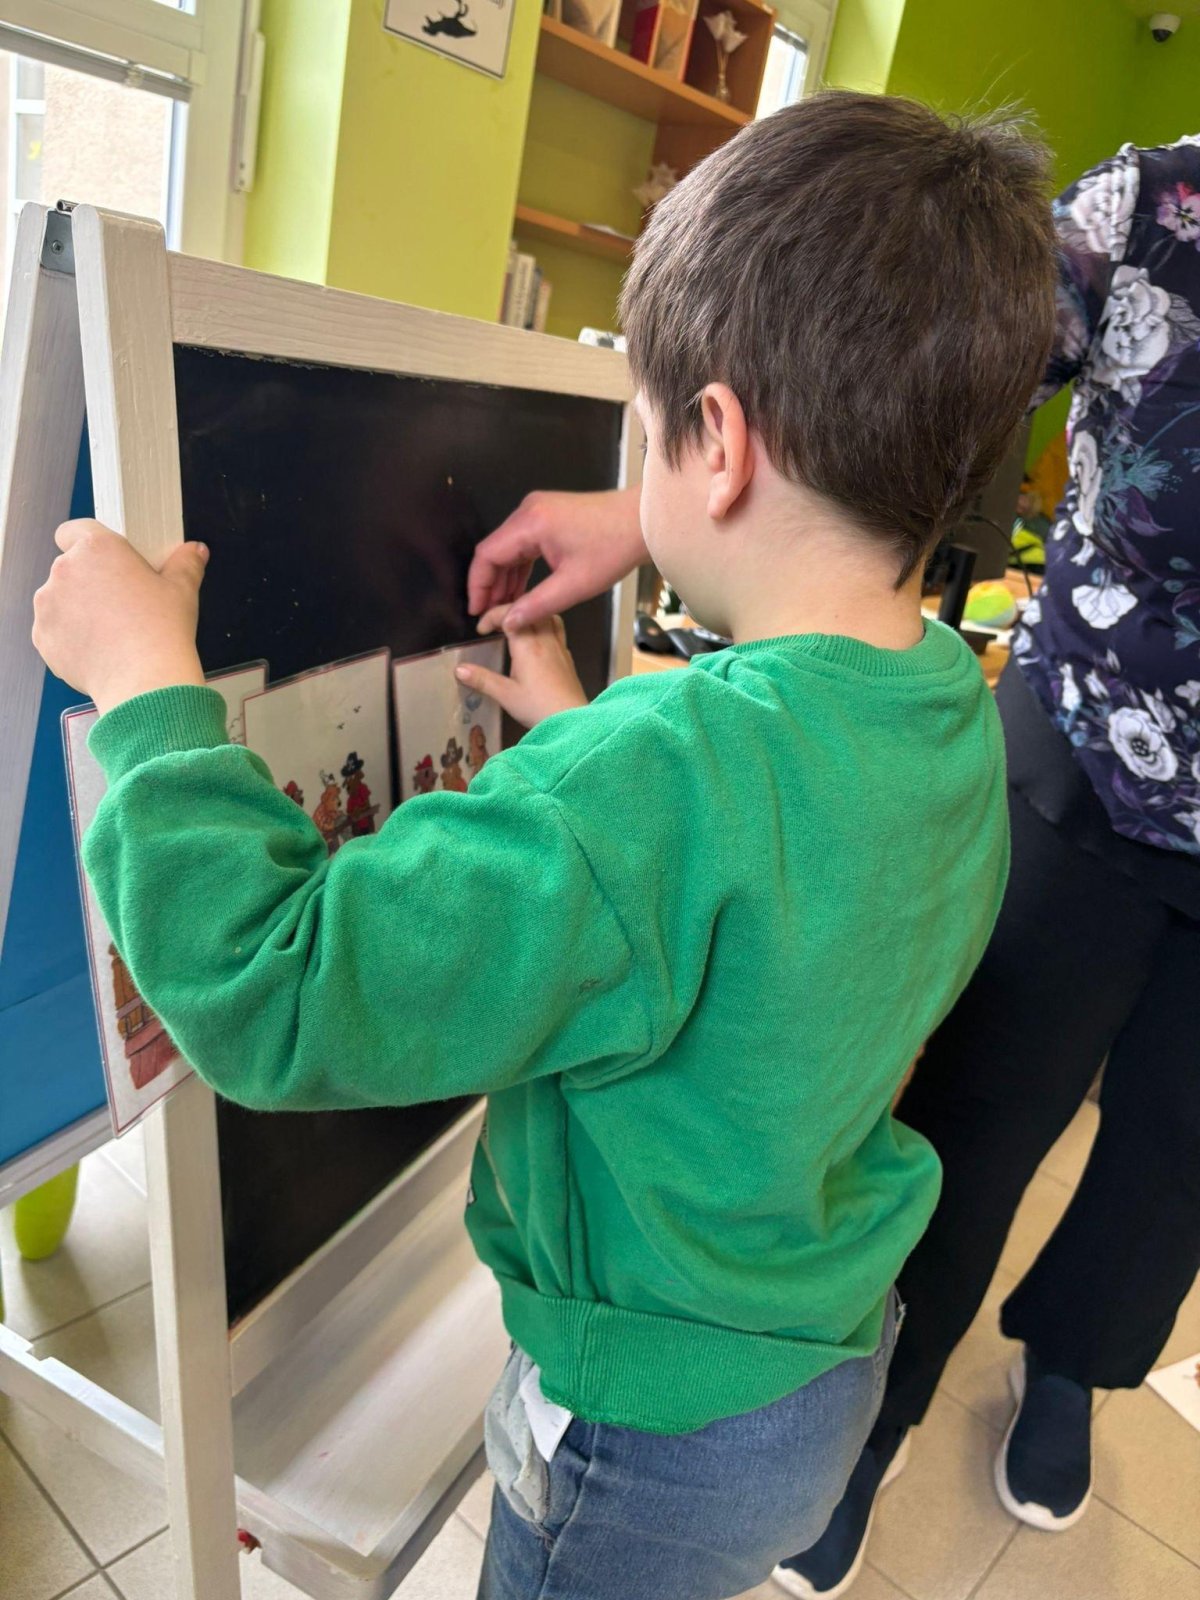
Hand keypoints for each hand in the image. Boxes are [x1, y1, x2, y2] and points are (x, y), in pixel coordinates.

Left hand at [33, 520, 207, 714]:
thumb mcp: (182, 591)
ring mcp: (48, 605)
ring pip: (59, 600)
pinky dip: (70, 638)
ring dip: (77, 610)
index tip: (102, 560)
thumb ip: (185, 564)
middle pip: (70, 568)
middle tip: (120, 603)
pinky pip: (54, 630)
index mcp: (97, 549)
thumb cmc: (160, 633)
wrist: (144, 682)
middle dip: (89, 582)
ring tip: (110, 630)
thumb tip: (194, 552)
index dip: (87, 543)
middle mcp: (65, 571)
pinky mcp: (42, 637)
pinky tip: (99, 649)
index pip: (74, 529)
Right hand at [455, 606, 587, 728]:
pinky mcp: (567, 657)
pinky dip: (544, 627)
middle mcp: (546, 639)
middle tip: (495, 625)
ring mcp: (560, 646)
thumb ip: (482, 680)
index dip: (492, 617)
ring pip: (548, 616)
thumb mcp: (506, 695)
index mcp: (528, 644)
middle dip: (510, 611)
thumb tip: (458, 668)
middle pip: (531, 610)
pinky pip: (556, 631)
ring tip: (517, 628)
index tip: (481, 631)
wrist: (573, 721)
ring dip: (531, 616)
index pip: (511, 615)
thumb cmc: (538, 707)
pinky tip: (536, 644)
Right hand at [467, 486, 647, 629]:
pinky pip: (524, 542)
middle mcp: (528, 510)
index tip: (476, 611)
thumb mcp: (573, 585)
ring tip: (505, 607)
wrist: (643, 522)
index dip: (478, 586)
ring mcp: (538, 510)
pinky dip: (520, 566)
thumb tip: (507, 622)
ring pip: (509, 547)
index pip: (487, 555)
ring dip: (505, 577)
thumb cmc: (614, 549)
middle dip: (490, 584)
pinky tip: (521, 590)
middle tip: (489, 614)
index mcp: (530, 523)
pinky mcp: (549, 514)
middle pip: (495, 550)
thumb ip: (536, 605)